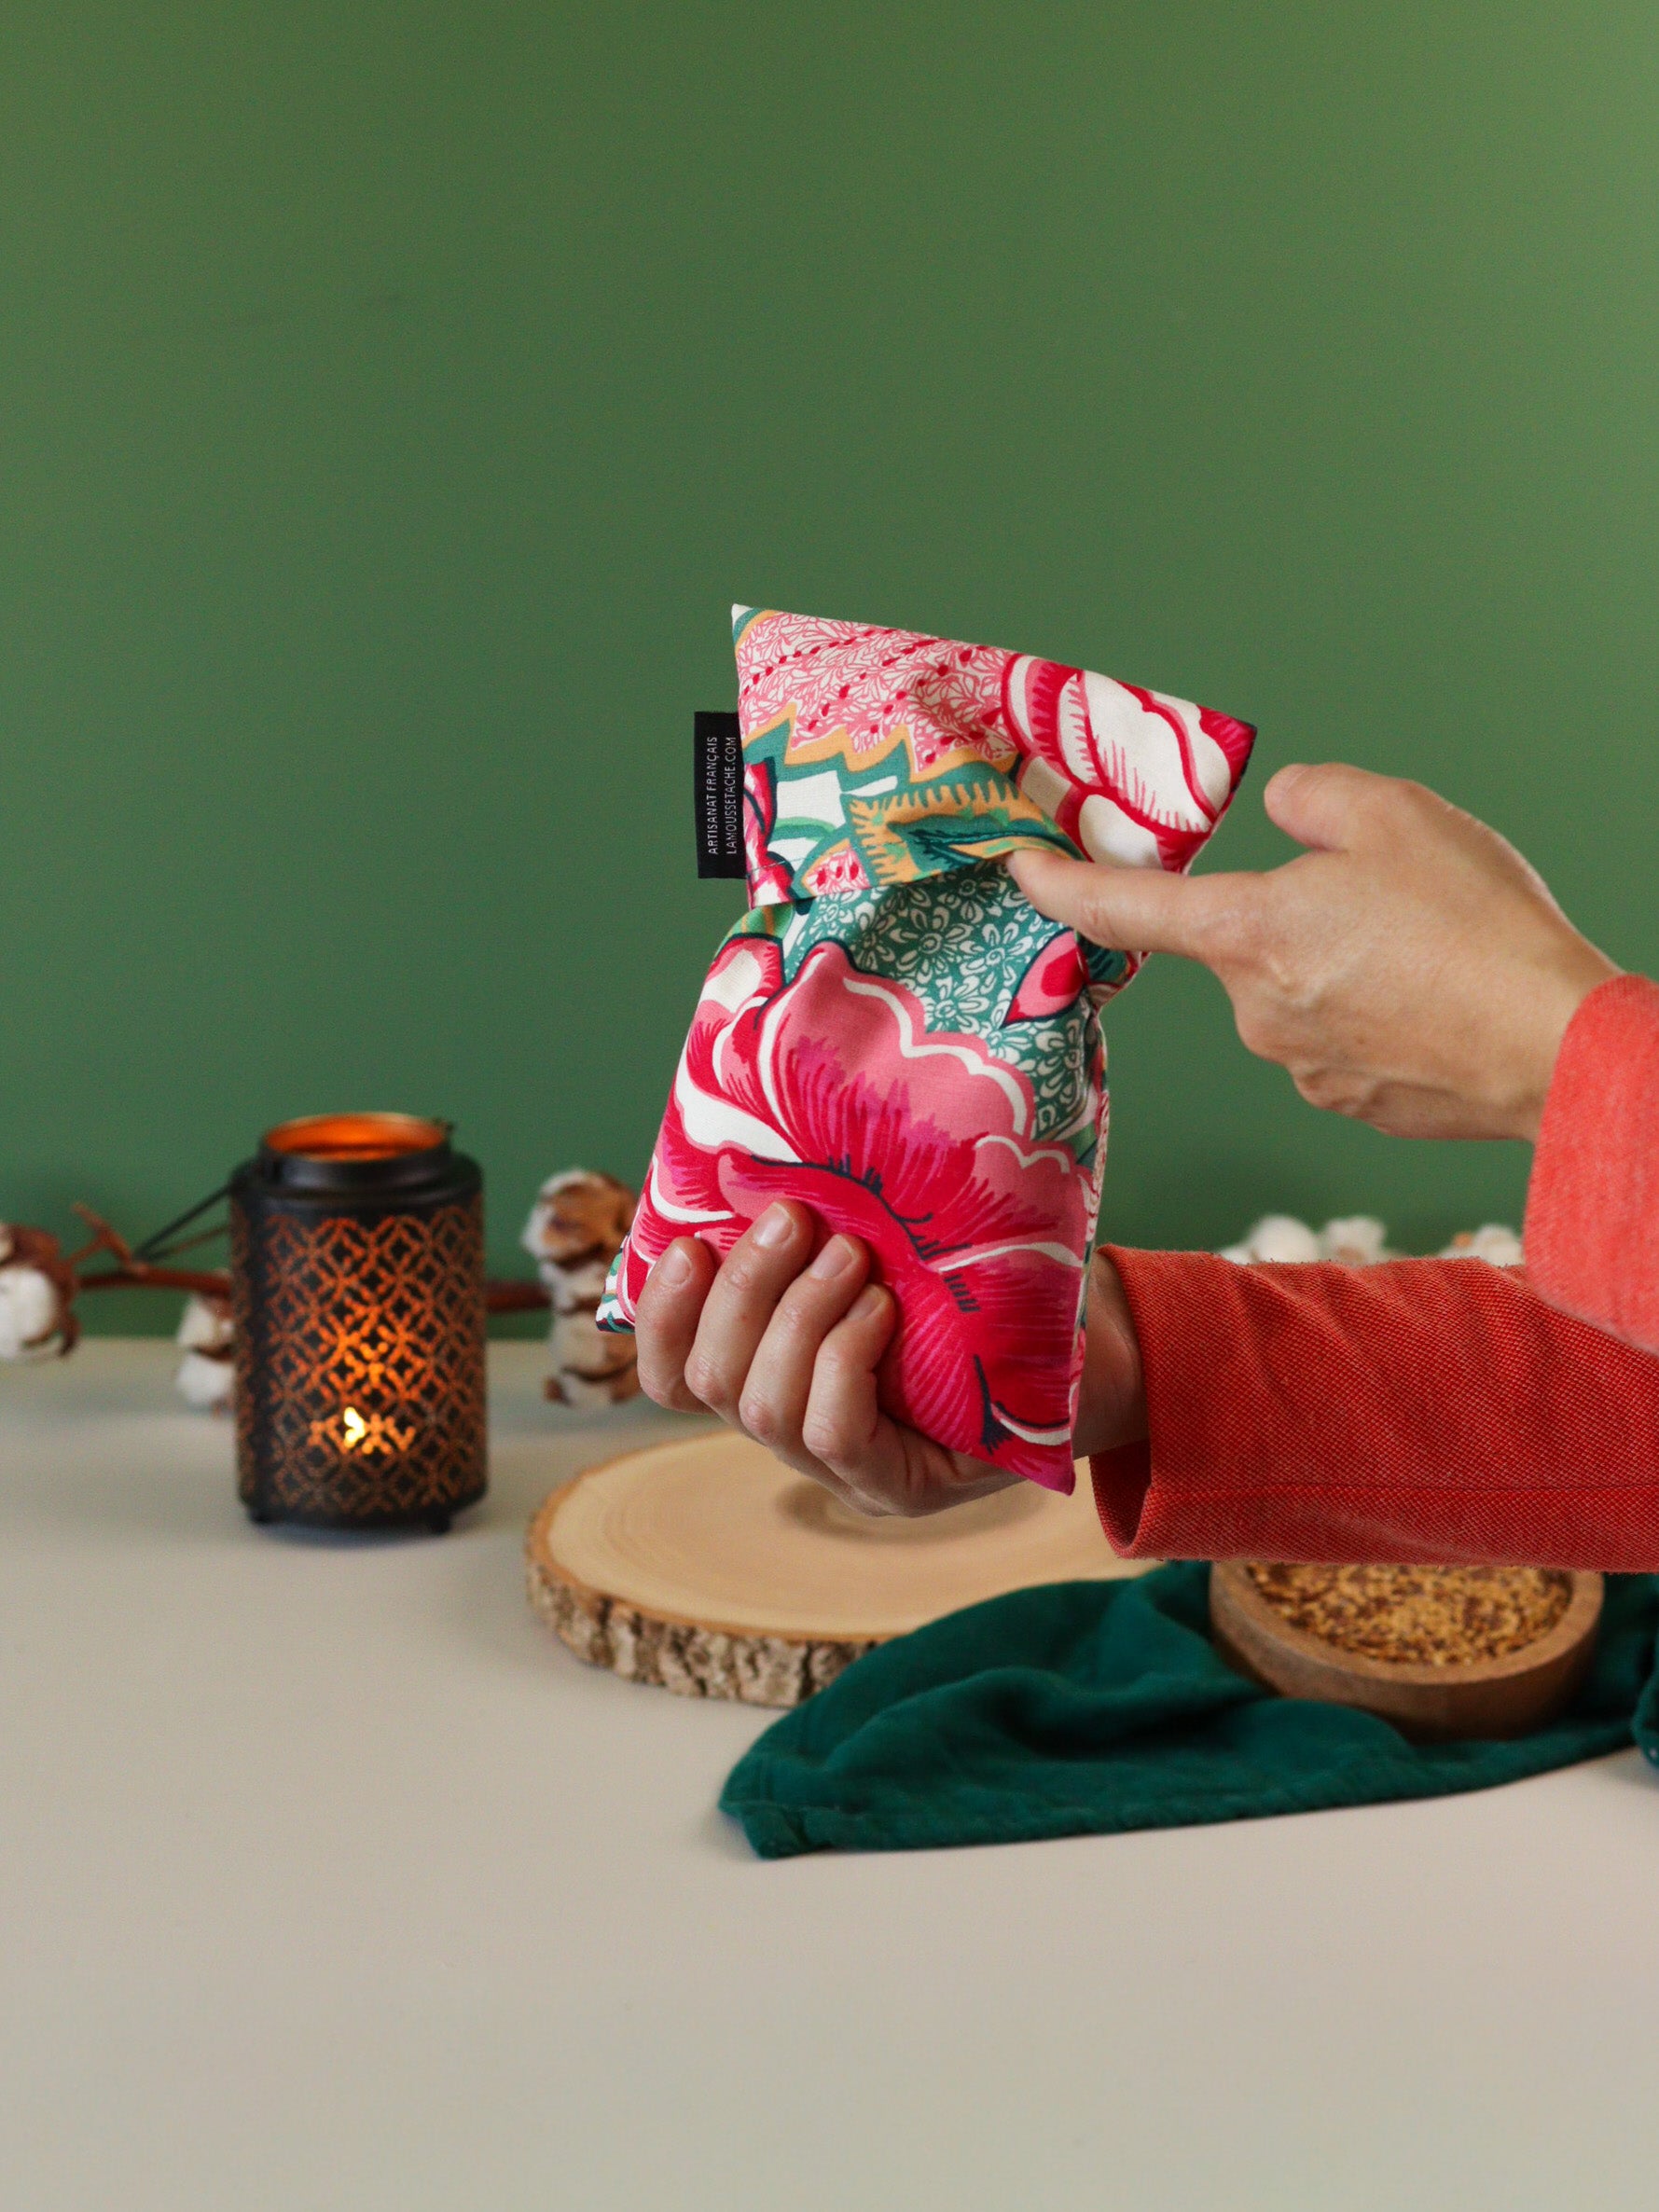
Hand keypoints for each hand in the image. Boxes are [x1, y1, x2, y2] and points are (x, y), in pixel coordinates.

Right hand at [634, 1201, 1146, 1514]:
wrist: (1101, 1336)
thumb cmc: (989, 1276)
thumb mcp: (891, 1240)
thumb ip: (819, 1223)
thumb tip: (755, 1141)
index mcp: (773, 1375)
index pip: (670, 1376)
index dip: (656, 1315)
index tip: (683, 1242)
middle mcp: (797, 1433)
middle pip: (706, 1383)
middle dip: (740, 1291)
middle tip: (796, 1218)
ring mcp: (846, 1473)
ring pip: (762, 1410)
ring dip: (796, 1316)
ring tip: (853, 1255)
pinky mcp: (902, 1491)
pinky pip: (833, 1433)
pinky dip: (842, 1359)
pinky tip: (882, 1312)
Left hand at [1010, 763, 1619, 1142]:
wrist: (1553, 1047)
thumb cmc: (1476, 927)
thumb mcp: (1392, 812)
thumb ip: (1312, 798)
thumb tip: (1283, 815)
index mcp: (1246, 931)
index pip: (1120, 908)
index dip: (1062, 884)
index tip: (1023, 868)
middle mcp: (1252, 1009)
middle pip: (1240, 942)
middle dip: (1291, 912)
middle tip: (1387, 895)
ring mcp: (1297, 1065)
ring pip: (1293, 988)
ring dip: (1339, 963)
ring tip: (1430, 950)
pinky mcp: (1345, 1100)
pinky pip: (1337, 1036)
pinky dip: (1373, 1011)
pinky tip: (1435, 1000)